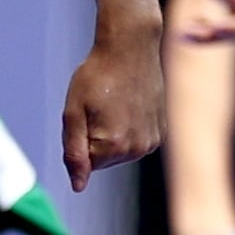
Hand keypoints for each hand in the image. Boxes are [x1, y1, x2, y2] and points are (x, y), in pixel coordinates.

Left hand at [59, 15, 164, 193]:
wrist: (130, 48)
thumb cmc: (96, 76)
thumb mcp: (73, 113)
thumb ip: (74, 153)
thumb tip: (77, 186)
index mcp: (113, 146)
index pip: (86, 164)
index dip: (79, 139)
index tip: (86, 114)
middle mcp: (137, 149)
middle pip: (104, 160)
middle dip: (96, 138)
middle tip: (99, 107)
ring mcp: (152, 141)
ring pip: (120, 152)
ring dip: (113, 134)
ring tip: (115, 104)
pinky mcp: (161, 132)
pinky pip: (136, 142)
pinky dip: (129, 128)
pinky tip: (129, 105)